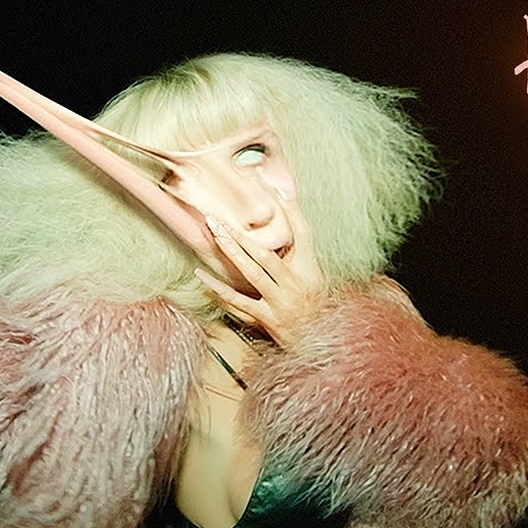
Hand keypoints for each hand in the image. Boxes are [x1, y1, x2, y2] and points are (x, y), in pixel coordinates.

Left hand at [194, 191, 326, 347]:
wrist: (323, 340)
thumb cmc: (314, 302)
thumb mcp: (313, 274)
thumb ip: (298, 250)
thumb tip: (284, 218)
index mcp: (309, 268)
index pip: (301, 231)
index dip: (289, 209)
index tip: (271, 187)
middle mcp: (295, 283)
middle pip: (266, 253)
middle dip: (241, 234)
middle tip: (219, 218)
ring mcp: (281, 302)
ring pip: (252, 273)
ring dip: (231, 253)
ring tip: (214, 234)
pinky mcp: (269, 319)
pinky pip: (240, 302)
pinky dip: (220, 290)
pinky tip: (203, 276)